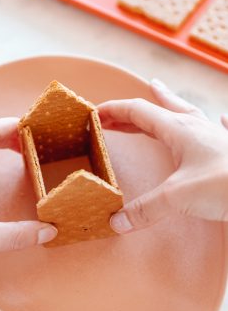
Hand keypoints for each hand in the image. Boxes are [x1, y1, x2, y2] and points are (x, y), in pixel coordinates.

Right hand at [98, 80, 227, 232]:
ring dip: (165, 102)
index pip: (138, 111)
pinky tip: (220, 118)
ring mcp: (213, 135)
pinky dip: (209, 120)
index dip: (114, 110)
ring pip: (184, 110)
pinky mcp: (226, 149)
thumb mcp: (178, 197)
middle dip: (131, 110)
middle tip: (114, 113)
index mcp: (178, 130)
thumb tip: (117, 222)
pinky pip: (214, 125)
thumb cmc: (227, 184)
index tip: (96, 113)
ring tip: (157, 89)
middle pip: (157, 109)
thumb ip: (146, 209)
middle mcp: (195, 127)